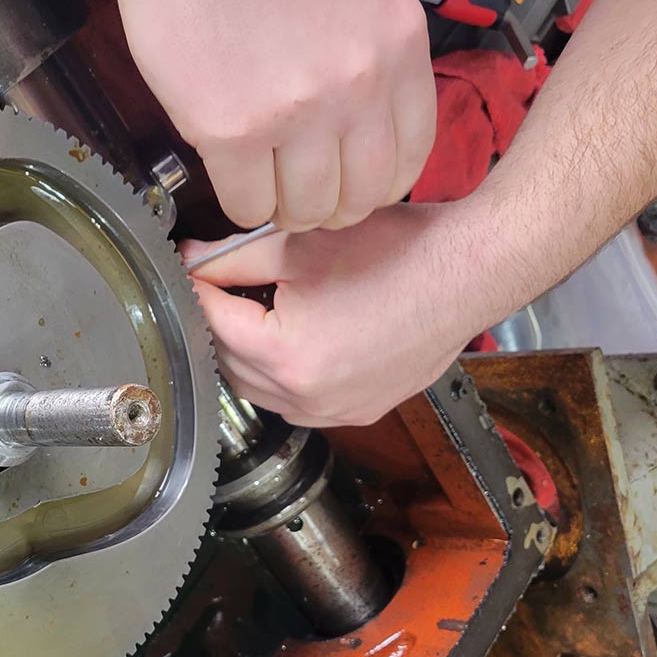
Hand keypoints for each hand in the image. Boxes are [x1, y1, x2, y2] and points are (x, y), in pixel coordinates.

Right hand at [116, 0, 435, 231]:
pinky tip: (234, 182)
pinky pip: (249, 204)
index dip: (376, 182)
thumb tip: (358, 123)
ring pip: (308, 208)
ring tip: (269, 193)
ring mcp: (295, 110)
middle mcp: (357, 83)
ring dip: (287, 211)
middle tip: (306, 197)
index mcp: (396, 44)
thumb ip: (367, 53)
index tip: (350, 182)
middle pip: (362, 194)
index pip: (410, 154)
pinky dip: (243, 206)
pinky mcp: (233, 130)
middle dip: (333, 206)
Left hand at [186, 205, 510, 426]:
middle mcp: (308, 398)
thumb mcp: (298, 244)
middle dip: (220, 321)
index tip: (189, 269)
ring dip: (249, 353)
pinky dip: (284, 375)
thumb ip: (231, 256)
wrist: (467, 272)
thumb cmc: (398, 253)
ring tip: (257, 308)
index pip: (213, 323)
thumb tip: (192, 260)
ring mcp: (335, 411)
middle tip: (219, 283)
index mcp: (286, 357)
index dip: (197, 290)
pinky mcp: (359, 411)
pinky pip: (299, 402)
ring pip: (260, 389)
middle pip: (230, 362)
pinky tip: (293, 339)